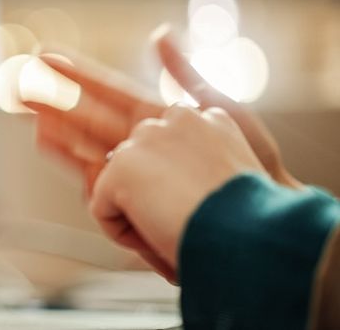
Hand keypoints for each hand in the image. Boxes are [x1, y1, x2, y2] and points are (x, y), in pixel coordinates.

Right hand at [25, 27, 299, 192]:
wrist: (259, 210)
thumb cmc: (249, 162)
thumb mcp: (216, 106)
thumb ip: (182, 72)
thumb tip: (159, 35)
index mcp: (156, 118)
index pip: (106, 90)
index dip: (76, 73)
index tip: (47, 54)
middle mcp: (138, 145)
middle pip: (83, 118)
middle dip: (51, 100)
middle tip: (18, 83)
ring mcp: (132, 173)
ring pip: (80, 147)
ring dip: (51, 127)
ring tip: (26, 111)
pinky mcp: (130, 200)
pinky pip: (91, 178)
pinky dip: (67, 157)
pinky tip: (48, 138)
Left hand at [91, 106, 265, 278]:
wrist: (248, 235)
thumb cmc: (252, 225)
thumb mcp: (236, 185)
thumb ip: (202, 172)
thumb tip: (169, 189)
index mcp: (213, 121)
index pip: (172, 142)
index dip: (175, 180)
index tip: (196, 204)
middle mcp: (179, 118)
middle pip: (142, 161)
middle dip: (152, 193)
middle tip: (184, 222)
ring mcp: (147, 139)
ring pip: (124, 187)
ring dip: (142, 214)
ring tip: (176, 231)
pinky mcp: (121, 165)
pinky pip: (104, 210)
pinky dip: (125, 234)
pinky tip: (159, 237)